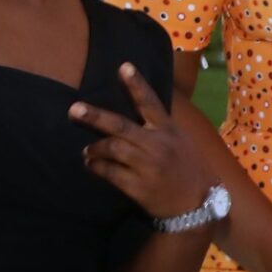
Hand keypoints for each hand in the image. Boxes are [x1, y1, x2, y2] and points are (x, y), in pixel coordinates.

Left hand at [73, 64, 216, 221]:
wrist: (197, 205)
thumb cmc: (187, 169)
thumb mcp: (180, 142)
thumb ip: (159, 128)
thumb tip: (135, 113)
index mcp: (169, 131)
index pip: (151, 103)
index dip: (137, 85)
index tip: (123, 67)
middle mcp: (158, 145)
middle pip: (122, 127)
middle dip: (96, 117)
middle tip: (74, 109)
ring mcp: (147, 167)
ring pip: (112, 150)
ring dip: (95, 148)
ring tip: (87, 150)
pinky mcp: (138, 187)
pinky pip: (110, 173)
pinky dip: (97, 167)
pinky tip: (92, 165)